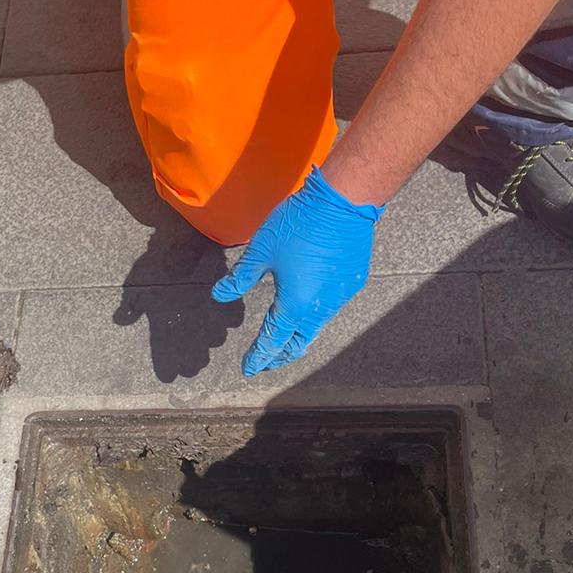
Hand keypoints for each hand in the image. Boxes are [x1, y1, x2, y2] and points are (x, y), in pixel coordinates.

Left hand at [211, 167, 383, 375]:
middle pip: (298, 343)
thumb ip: (240, 278)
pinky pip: (330, 308)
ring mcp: (340, 298)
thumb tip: (220, 295)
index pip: (272, 341)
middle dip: (280, 355)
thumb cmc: (298, 226)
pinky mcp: (352, 283)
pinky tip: (307, 305)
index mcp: (294, 305)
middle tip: (266, 360)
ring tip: (284, 337)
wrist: (343, 204)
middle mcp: (320, 309)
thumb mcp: (261, 251)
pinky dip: (314, 315)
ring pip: (315, 328)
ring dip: (298, 336)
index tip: (248, 368)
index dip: (258, 356)